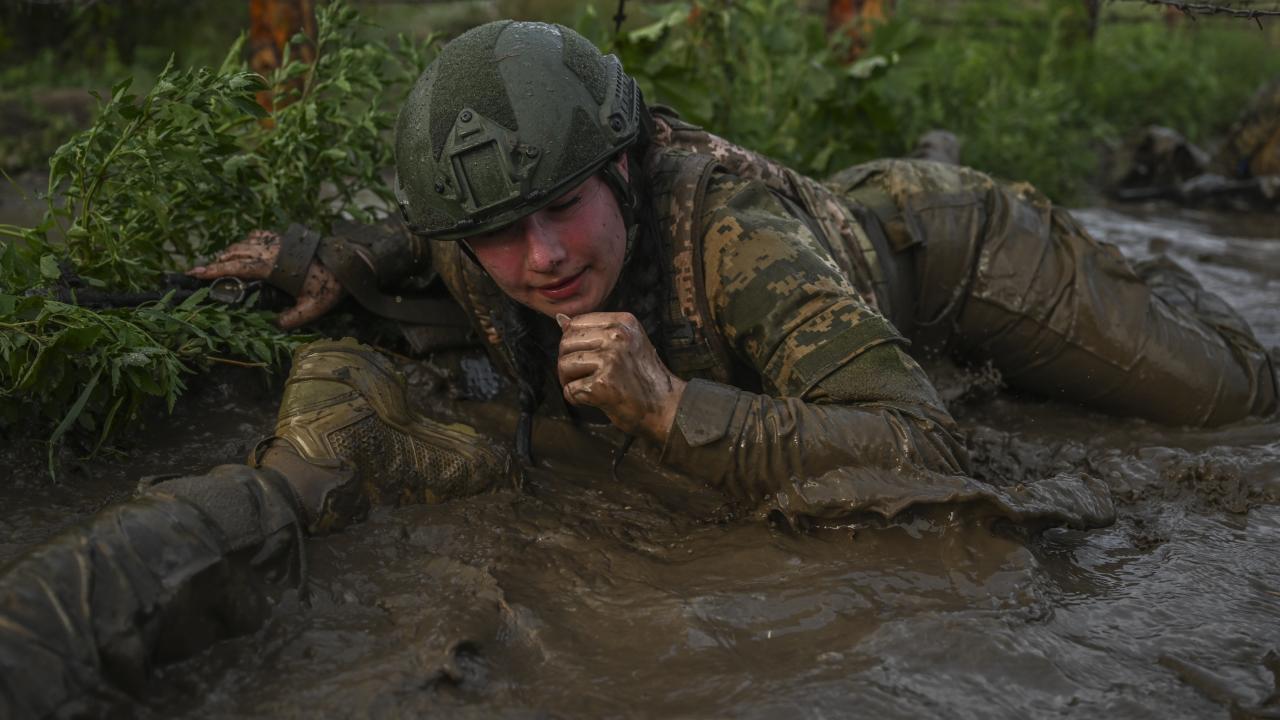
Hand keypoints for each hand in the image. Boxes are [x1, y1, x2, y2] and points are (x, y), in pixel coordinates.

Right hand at [187, 230, 344, 328]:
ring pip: (244, 243)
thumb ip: (293, 319)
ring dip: (230, 252)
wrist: (347, 263)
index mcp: (275, 266)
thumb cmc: (330, 285)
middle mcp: (273, 250)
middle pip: (236, 252)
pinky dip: (246, 242)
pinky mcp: (284, 238)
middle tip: (202, 272)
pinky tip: (243, 249)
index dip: (215, 270)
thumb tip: (275, 326)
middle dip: (217, 262)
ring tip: (218, 264)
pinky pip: (258, 236)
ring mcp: (278, 242)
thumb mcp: (313, 307)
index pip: (238, 266)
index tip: (195, 272)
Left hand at [556, 312, 686, 442]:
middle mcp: (616, 337)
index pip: (577, 322)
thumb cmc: (645, 378)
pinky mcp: (602, 385)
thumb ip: (596, 332)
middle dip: (567, 362)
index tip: (584, 358)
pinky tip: (591, 400)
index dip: (573, 343)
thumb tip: (561, 320)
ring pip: (564, 364)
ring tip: (585, 388)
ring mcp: (610, 360)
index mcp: (623, 323)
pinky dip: (575, 399)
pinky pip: (570, 390)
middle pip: (566, 342)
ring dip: (568, 381)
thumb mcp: (627, 344)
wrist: (667, 406)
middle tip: (580, 377)